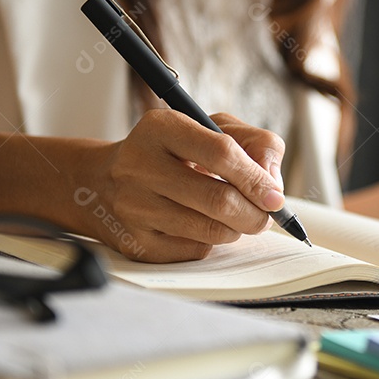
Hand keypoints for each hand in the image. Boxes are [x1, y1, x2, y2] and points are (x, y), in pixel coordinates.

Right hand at [79, 109, 285, 262]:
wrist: (104, 182)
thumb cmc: (170, 152)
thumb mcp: (211, 128)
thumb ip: (254, 143)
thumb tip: (272, 184)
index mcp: (161, 128)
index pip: (221, 153)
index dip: (256, 178)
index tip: (275, 196)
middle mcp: (139, 165)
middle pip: (218, 199)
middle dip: (255, 214)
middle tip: (265, 216)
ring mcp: (134, 207)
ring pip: (210, 230)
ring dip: (237, 229)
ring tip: (236, 218)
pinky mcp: (136, 242)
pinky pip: (194, 250)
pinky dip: (211, 241)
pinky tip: (202, 225)